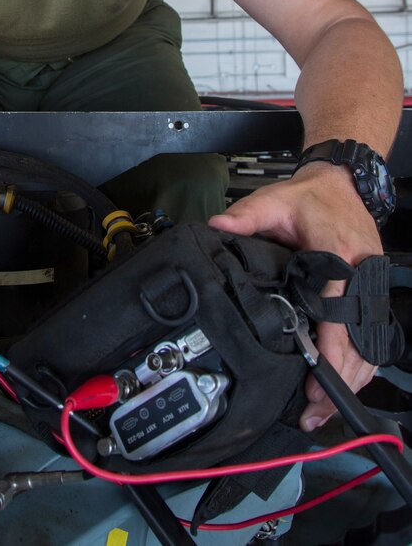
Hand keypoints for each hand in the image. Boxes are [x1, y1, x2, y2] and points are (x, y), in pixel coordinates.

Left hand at [208, 162, 381, 431]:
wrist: (342, 184)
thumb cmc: (310, 197)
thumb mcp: (273, 200)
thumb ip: (245, 216)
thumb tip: (217, 227)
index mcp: (337, 251)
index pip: (338, 303)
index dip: (334, 340)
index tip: (321, 367)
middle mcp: (360, 272)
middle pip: (358, 333)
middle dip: (341, 372)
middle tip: (316, 404)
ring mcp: (370, 284)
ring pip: (370, 340)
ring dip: (352, 376)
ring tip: (326, 406)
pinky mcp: (371, 292)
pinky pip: (372, 334)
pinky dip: (362, 362)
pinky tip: (347, 384)